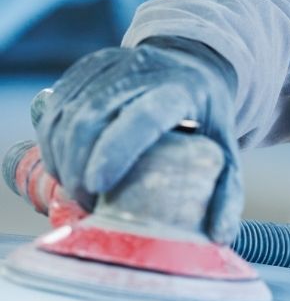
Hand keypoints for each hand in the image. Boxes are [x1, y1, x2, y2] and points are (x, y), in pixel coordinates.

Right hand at [35, 36, 242, 243]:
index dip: (116, 150)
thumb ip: (227, 190)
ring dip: (63, 160)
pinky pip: (55, 111)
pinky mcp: (84, 70)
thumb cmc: (207, 114)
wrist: (192, 64)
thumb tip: (219, 236)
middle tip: (90, 204)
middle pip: (93, 119)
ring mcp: (109, 67)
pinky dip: (52, 145)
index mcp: (180, 89)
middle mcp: (141, 72)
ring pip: (67, 117)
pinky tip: (66, 167)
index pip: (143, 117)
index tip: (98, 185)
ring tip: (79, 192)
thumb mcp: (225, 147)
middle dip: (81, 168)